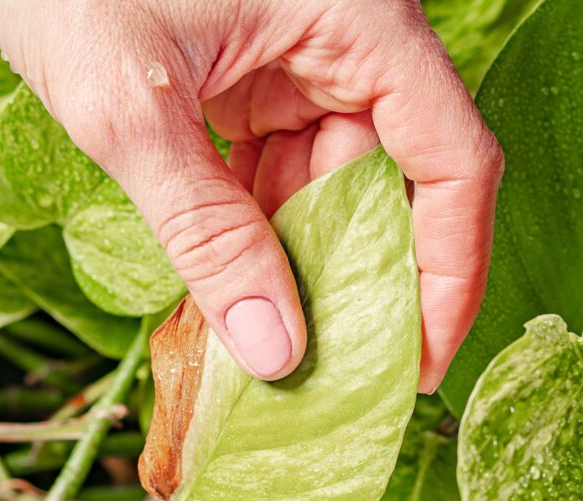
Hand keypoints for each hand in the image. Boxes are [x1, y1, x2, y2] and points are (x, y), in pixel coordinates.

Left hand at [0, 0, 502, 390]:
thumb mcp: (132, 112)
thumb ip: (207, 234)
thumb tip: (275, 352)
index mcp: (358, 18)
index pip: (450, 161)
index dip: (449, 275)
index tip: (421, 365)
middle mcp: (345, 40)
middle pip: (388, 188)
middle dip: (359, 290)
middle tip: (335, 383)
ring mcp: (295, 62)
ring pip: (327, 193)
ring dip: (301, 275)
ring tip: (279, 358)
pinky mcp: (247, 83)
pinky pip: (274, 179)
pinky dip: (256, 242)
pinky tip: (238, 302)